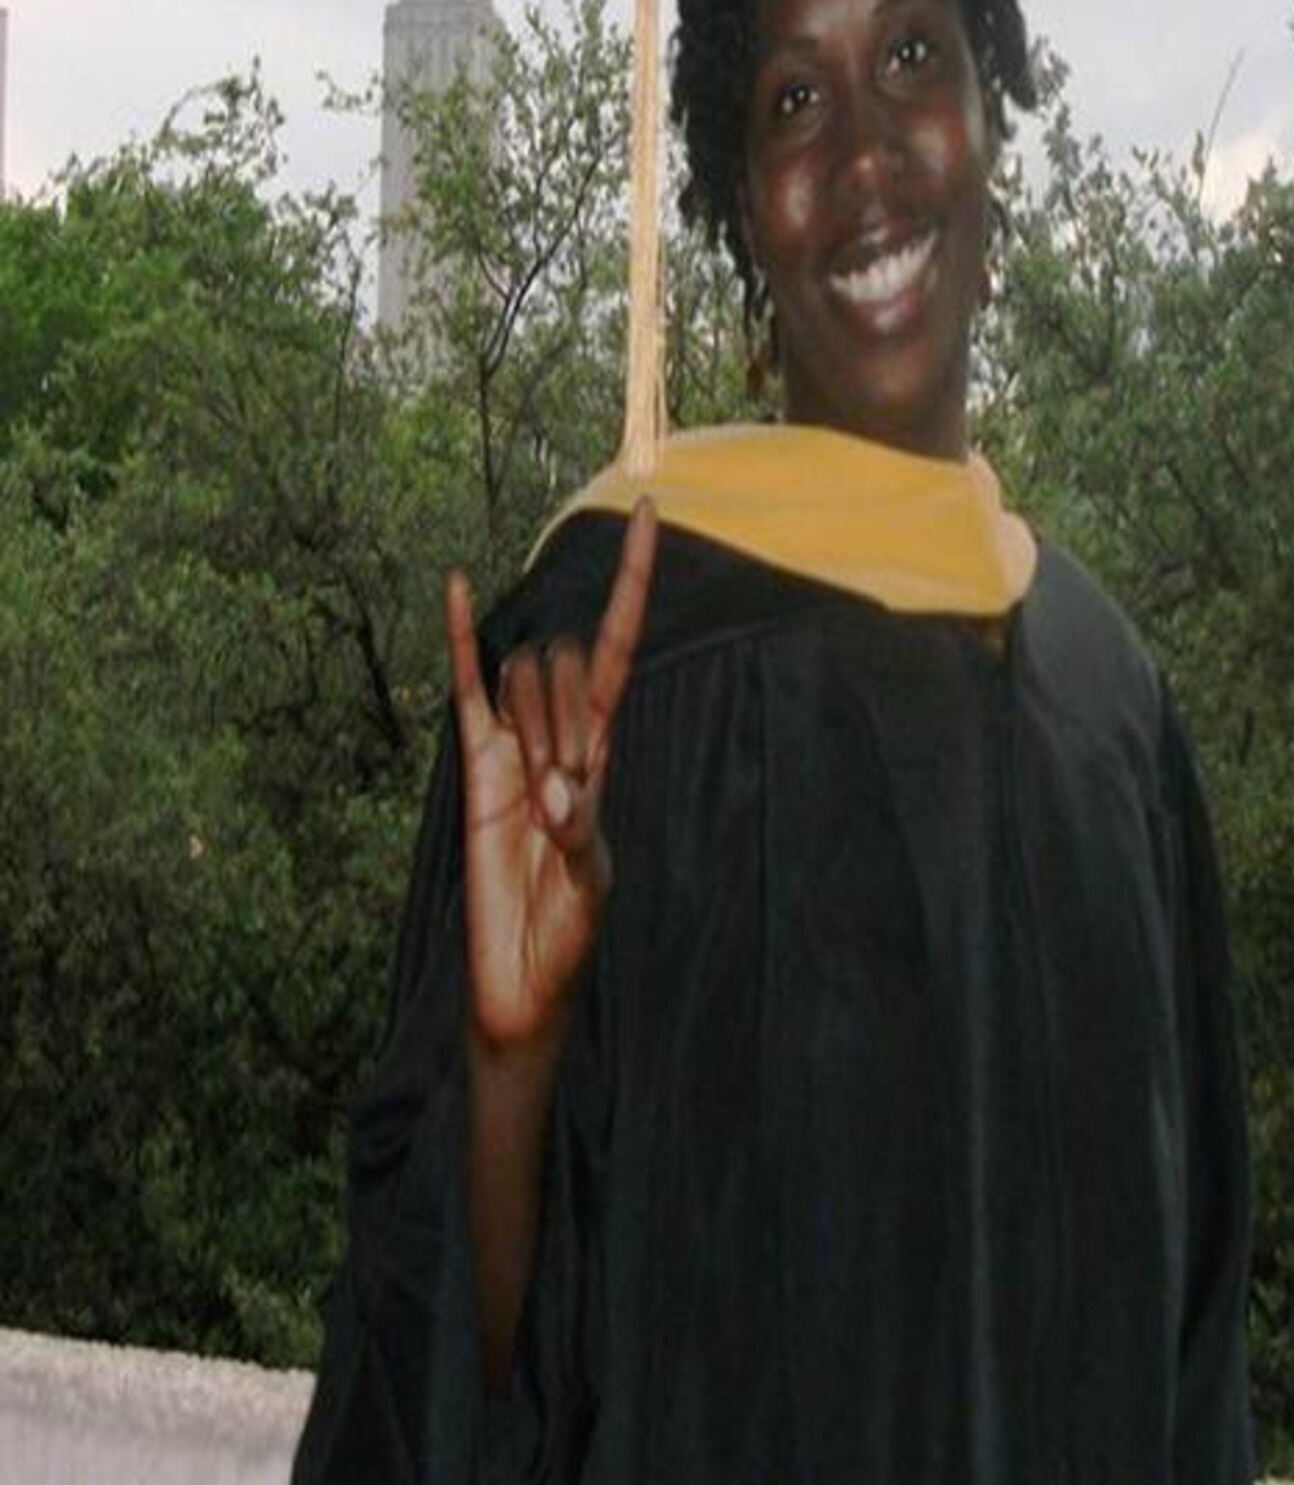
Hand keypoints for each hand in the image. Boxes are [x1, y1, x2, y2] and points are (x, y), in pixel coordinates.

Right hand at [445, 500, 658, 1055]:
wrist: (519, 975)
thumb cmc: (570, 933)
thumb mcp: (594, 883)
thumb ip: (584, 835)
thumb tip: (557, 791)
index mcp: (606, 751)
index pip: (621, 645)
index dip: (635, 581)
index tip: (652, 509)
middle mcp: (562, 732)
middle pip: (568, 662)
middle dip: (567, 719)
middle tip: (562, 802)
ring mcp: (513, 742)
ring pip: (522, 675)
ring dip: (534, 725)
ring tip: (535, 804)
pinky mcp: (471, 766)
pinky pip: (463, 688)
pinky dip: (456, 636)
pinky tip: (450, 582)